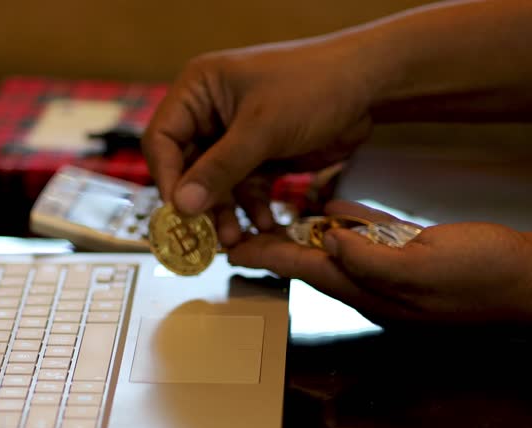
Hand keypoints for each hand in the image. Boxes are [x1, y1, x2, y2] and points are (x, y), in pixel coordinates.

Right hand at [141, 38, 375, 245]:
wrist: (368, 85)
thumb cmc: (313, 86)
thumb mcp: (262, 128)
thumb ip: (220, 169)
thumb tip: (181, 206)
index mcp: (198, 92)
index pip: (162, 140)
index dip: (167, 178)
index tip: (179, 212)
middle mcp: (210, 114)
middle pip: (187, 168)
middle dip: (199, 203)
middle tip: (205, 236)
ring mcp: (234, 137)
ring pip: (216, 185)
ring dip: (226, 213)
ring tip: (235, 239)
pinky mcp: (259, 156)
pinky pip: (244, 189)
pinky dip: (252, 209)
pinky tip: (265, 226)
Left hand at [226, 200, 531, 327]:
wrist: (529, 280)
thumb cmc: (483, 278)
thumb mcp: (424, 267)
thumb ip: (371, 260)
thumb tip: (329, 243)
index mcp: (367, 287)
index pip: (301, 268)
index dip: (265, 258)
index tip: (232, 250)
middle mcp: (371, 281)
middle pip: (309, 260)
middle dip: (273, 248)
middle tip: (242, 233)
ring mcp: (390, 269)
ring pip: (335, 248)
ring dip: (303, 236)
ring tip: (273, 220)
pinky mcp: (411, 253)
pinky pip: (367, 238)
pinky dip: (344, 225)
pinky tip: (330, 213)